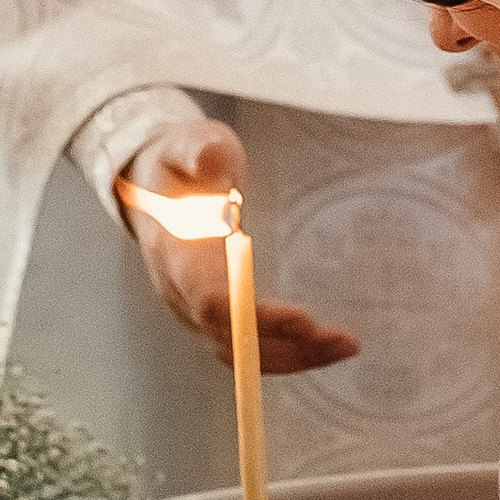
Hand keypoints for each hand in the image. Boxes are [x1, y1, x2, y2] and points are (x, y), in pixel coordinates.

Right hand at [117, 116, 359, 372]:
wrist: (155, 183)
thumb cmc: (179, 161)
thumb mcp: (189, 142)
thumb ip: (199, 151)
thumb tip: (212, 162)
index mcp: (174, 254)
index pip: (211, 300)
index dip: (256, 317)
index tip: (304, 320)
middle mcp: (180, 292)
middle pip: (231, 338)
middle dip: (288, 345)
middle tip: (343, 341)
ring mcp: (195, 309)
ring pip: (241, 351)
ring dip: (295, 356)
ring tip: (344, 346)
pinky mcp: (214, 314)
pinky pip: (247, 347)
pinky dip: (287, 353)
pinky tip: (325, 347)